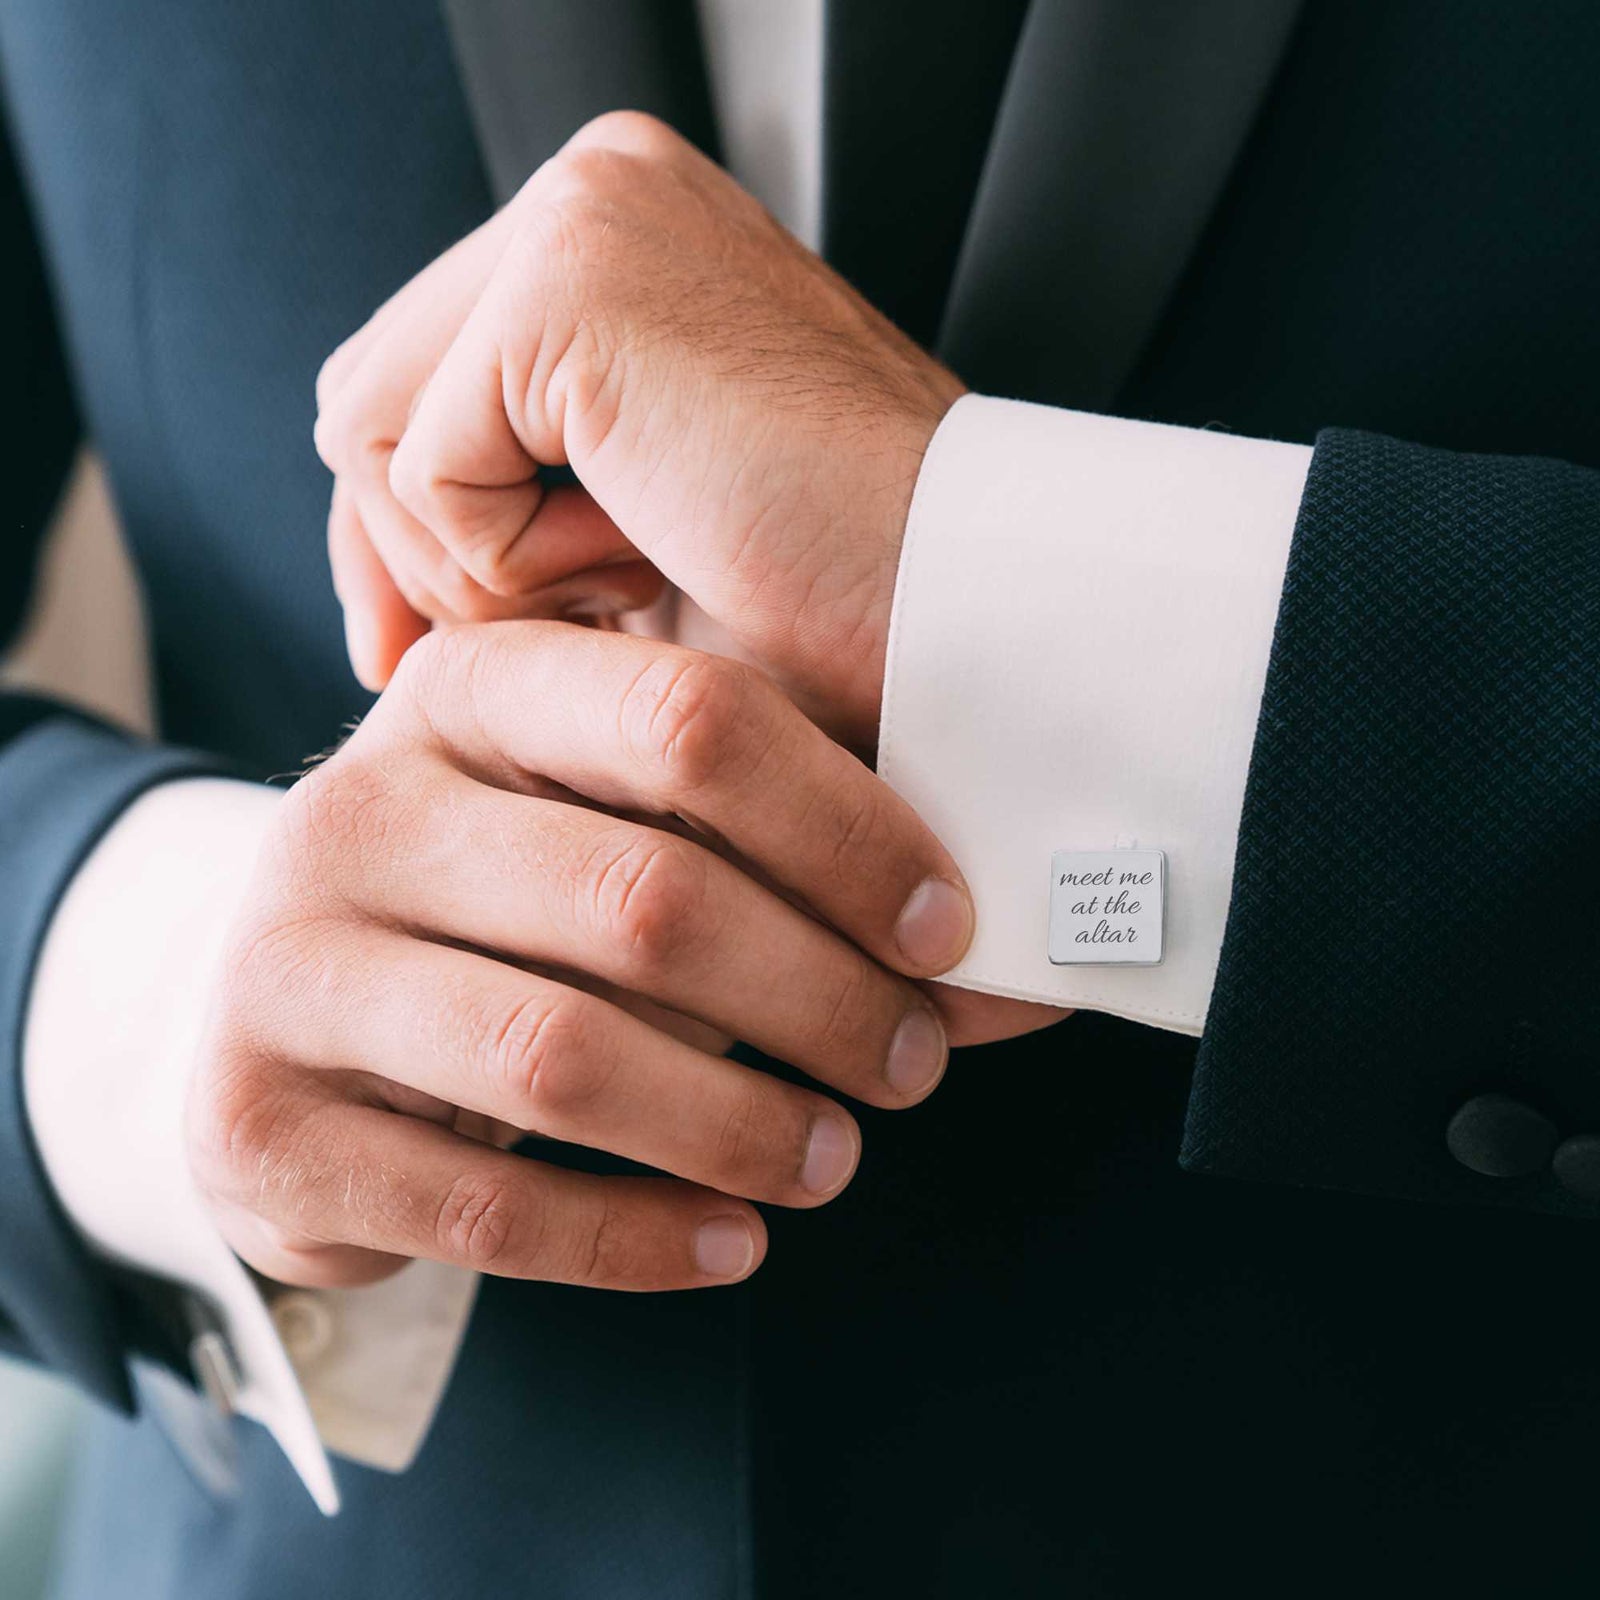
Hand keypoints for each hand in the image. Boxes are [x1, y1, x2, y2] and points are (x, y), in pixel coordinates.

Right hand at [187, 623, 974, 1289]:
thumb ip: (768, 854)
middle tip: (912, 1064)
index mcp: (467, 692)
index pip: (688, 722)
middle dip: (819, 998)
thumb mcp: (608, 821)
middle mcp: (355, 810)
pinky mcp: (254, 1125)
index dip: (846, 832)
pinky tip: (732, 1243)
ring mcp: (283, 968)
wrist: (295, 1005)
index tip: (945, 932)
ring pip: (563, 1059)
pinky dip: (635, 1238)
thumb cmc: (506, 899)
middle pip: (643, 900)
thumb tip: (988, 978)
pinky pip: (483, 1209)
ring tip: (835, 1159)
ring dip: (739, 1127)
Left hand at [314, 111, 965, 748]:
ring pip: (370, 431)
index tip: (414, 653)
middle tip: (512, 648)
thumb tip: (381, 567)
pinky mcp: (568, 282)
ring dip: (477, 569)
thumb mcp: (647, 532)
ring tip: (630, 588)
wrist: (968, 606)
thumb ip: (524, 495)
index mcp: (627, 237)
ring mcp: (583, 217)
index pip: (419, 374)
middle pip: (370, 394)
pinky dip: (503, 563)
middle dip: (408, 556)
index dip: (400, 533)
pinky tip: (642, 562)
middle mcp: (599, 192)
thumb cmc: (841, 596)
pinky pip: (418, 464)